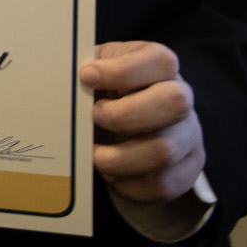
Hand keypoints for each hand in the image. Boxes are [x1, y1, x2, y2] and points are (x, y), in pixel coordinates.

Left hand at [84, 41, 204, 201]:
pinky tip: (111, 173)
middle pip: (174, 103)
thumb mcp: (96, 70)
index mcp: (159, 67)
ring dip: (118, 157)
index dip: (122, 71)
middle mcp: (182, 99)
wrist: (127, 124)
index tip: (86, 77)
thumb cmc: (107, 91)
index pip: (160, 62)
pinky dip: (127, 184)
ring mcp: (188, 136)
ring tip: (94, 153)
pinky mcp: (186, 169)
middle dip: (123, 115)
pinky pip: (162, 185)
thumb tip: (58, 77)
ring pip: (164, 151)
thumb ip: (84, 69)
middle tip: (95, 118)